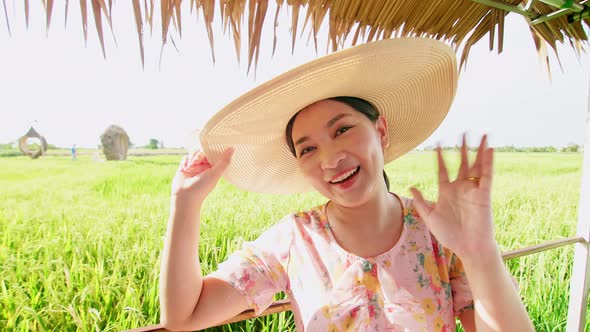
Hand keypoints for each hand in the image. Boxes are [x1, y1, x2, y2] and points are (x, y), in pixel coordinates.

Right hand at [171, 147, 233, 205]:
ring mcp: (195, 166)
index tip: (209, 149)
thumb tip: (232, 149)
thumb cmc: (202, 187)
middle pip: (203, 151)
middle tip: (197, 162)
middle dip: (199, 155)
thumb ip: (224, 161)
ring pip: (194, 152)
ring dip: (192, 158)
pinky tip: (186, 169)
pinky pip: (186, 157)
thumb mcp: (215, 174)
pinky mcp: (185, 166)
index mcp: (214, 167)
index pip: (214, 153)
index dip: (211, 150)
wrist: (185, 195)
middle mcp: (204, 166)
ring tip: (191, 167)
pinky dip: (186, 162)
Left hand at [410, 135, 495, 260]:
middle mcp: (460, 188)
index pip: (443, 170)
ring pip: (477, 165)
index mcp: (447, 192)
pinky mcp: (484, 195)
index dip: (440, 157)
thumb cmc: (450, 235)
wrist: (468, 248)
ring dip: (479, 150)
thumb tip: (411, 187)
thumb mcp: (430, 217)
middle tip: (463, 133)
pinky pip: (487, 176)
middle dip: (462, 148)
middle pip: (462, 163)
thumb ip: (422, 202)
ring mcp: (473, 190)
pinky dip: (489, 163)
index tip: (437, 145)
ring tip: (482, 135)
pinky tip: (490, 149)